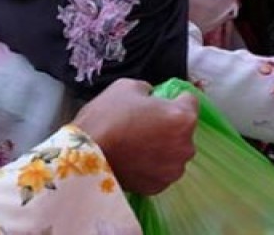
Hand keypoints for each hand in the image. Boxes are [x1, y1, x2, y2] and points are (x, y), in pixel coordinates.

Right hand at [72, 79, 197, 194]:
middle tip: (145, 122)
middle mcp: (186, 146)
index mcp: (183, 118)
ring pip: (174, 152)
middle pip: (184, 129)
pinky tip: (134, 159)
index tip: (159, 100)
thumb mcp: (128, 87)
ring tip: (138, 143)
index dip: (174, 97)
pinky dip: (153, 164)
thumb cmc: (108, 117)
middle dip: (170, 124)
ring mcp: (174, 170)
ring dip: (163, 146)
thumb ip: (148, 90)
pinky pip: (162, 170)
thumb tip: (151, 98)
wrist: (84, 157)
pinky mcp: (160, 186)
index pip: (189, 101)